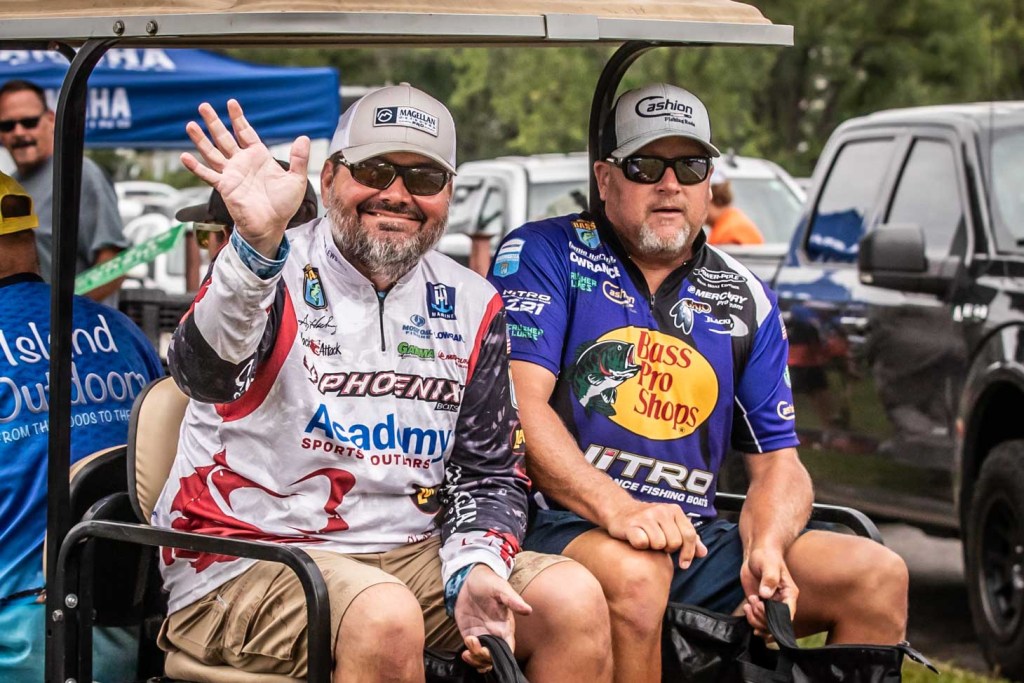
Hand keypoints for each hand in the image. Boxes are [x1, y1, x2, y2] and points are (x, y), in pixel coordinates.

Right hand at [180, 99, 309, 257]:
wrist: (272, 225)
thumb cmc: (284, 205)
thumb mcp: (296, 179)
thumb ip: (299, 159)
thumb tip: (304, 138)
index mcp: (258, 157)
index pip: (245, 132)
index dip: (238, 118)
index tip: (231, 103)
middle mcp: (242, 162)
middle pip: (225, 137)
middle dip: (214, 122)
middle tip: (203, 106)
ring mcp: (231, 174)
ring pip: (212, 152)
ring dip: (201, 139)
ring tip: (190, 124)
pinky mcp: (224, 187)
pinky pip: (208, 175)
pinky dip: (196, 167)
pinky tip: (184, 157)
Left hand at [454, 565, 532, 672]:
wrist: (469, 579)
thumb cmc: (489, 582)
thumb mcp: (500, 588)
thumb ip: (512, 600)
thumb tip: (528, 610)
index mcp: (506, 627)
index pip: (508, 648)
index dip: (501, 655)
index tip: (491, 651)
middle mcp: (495, 635)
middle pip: (494, 658)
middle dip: (484, 657)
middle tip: (474, 642)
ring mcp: (482, 636)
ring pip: (483, 660)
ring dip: (476, 659)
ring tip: (469, 641)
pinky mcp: (470, 635)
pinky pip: (472, 654)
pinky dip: (469, 659)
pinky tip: (464, 653)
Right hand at [606, 500, 707, 568]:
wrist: (619, 509)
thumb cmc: (648, 521)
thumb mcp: (670, 524)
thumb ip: (688, 538)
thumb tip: (703, 553)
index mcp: (674, 510)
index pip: (689, 535)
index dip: (689, 553)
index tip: (683, 564)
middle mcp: (661, 510)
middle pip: (675, 542)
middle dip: (668, 549)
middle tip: (659, 545)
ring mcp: (645, 516)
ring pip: (659, 544)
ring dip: (653, 548)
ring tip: (648, 541)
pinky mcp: (630, 524)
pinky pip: (642, 543)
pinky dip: (640, 546)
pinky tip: (636, 540)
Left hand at [740, 546, 798, 635]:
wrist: (757, 553)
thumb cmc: (767, 556)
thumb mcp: (769, 565)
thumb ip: (769, 579)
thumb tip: (765, 594)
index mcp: (789, 595)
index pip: (788, 615)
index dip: (775, 617)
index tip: (762, 605)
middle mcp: (782, 603)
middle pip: (776, 624)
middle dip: (762, 617)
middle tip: (754, 601)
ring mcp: (771, 606)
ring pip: (766, 626)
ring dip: (755, 619)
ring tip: (749, 604)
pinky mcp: (760, 605)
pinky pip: (758, 620)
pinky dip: (751, 619)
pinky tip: (747, 608)